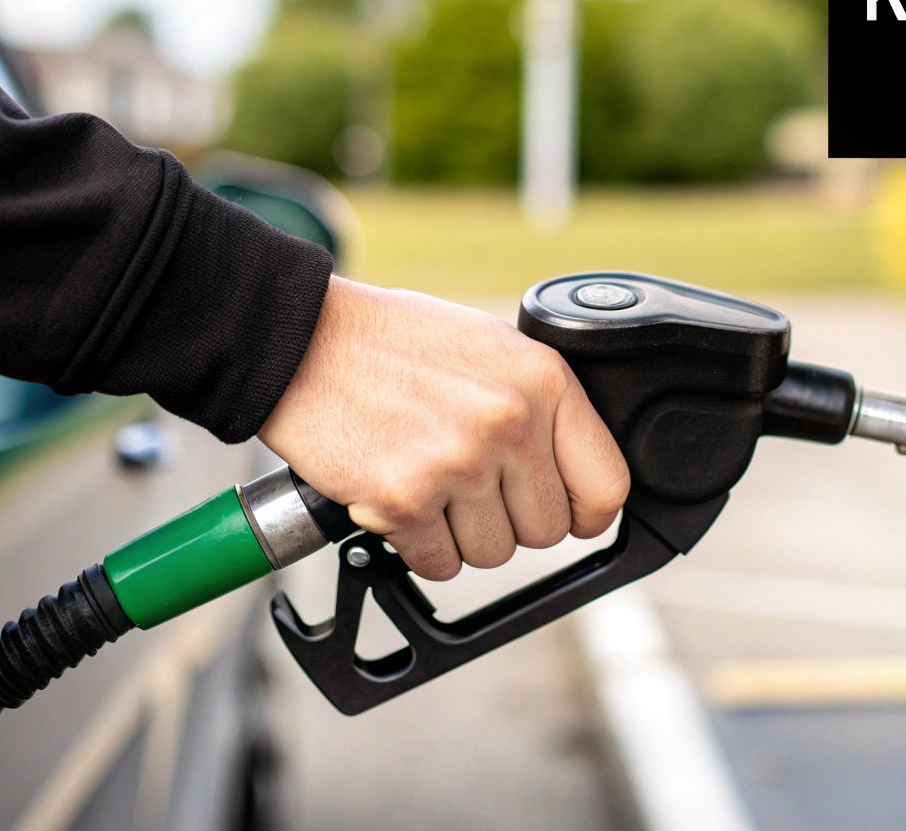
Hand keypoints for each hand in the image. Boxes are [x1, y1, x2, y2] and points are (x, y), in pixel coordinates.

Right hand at [258, 277, 629, 580]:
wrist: (300, 342)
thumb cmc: (389, 342)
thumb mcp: (488, 346)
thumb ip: (537, 401)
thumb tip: (574, 470)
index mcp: (542, 380)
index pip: (606, 484)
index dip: (587, 513)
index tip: (569, 515)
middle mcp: (509, 422)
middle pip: (546, 530)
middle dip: (507, 519)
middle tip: (467, 485)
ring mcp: (458, 463)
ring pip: (493, 553)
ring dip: (459, 533)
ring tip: (426, 480)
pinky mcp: (406, 500)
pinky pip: (439, 563)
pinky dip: (417, 545)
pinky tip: (399, 498)